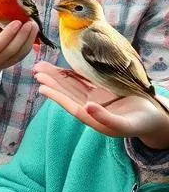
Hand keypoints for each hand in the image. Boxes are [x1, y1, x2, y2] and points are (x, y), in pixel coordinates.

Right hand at [0, 20, 37, 77]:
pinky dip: (29, 44)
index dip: (8, 34)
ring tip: (34, 25)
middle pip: (12, 50)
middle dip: (23, 36)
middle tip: (30, 22)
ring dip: (30, 40)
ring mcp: (3, 64)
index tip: (17, 22)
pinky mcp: (10, 63)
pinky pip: (22, 55)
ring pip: (20, 54)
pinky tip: (33, 33)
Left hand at [33, 62, 168, 147]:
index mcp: (93, 118)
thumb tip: (87, 107)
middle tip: (35, 70)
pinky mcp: (102, 91)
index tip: (42, 87)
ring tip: (41, 66)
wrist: (154, 118)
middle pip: (67, 93)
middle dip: (51, 82)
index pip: (71, 106)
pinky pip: (83, 81)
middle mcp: (90, 108)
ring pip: (72, 85)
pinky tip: (60, 68)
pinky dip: (72, 74)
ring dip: (57, 76)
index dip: (57, 97)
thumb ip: (105, 118)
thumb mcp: (124, 124)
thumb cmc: (141, 123)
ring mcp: (95, 99)